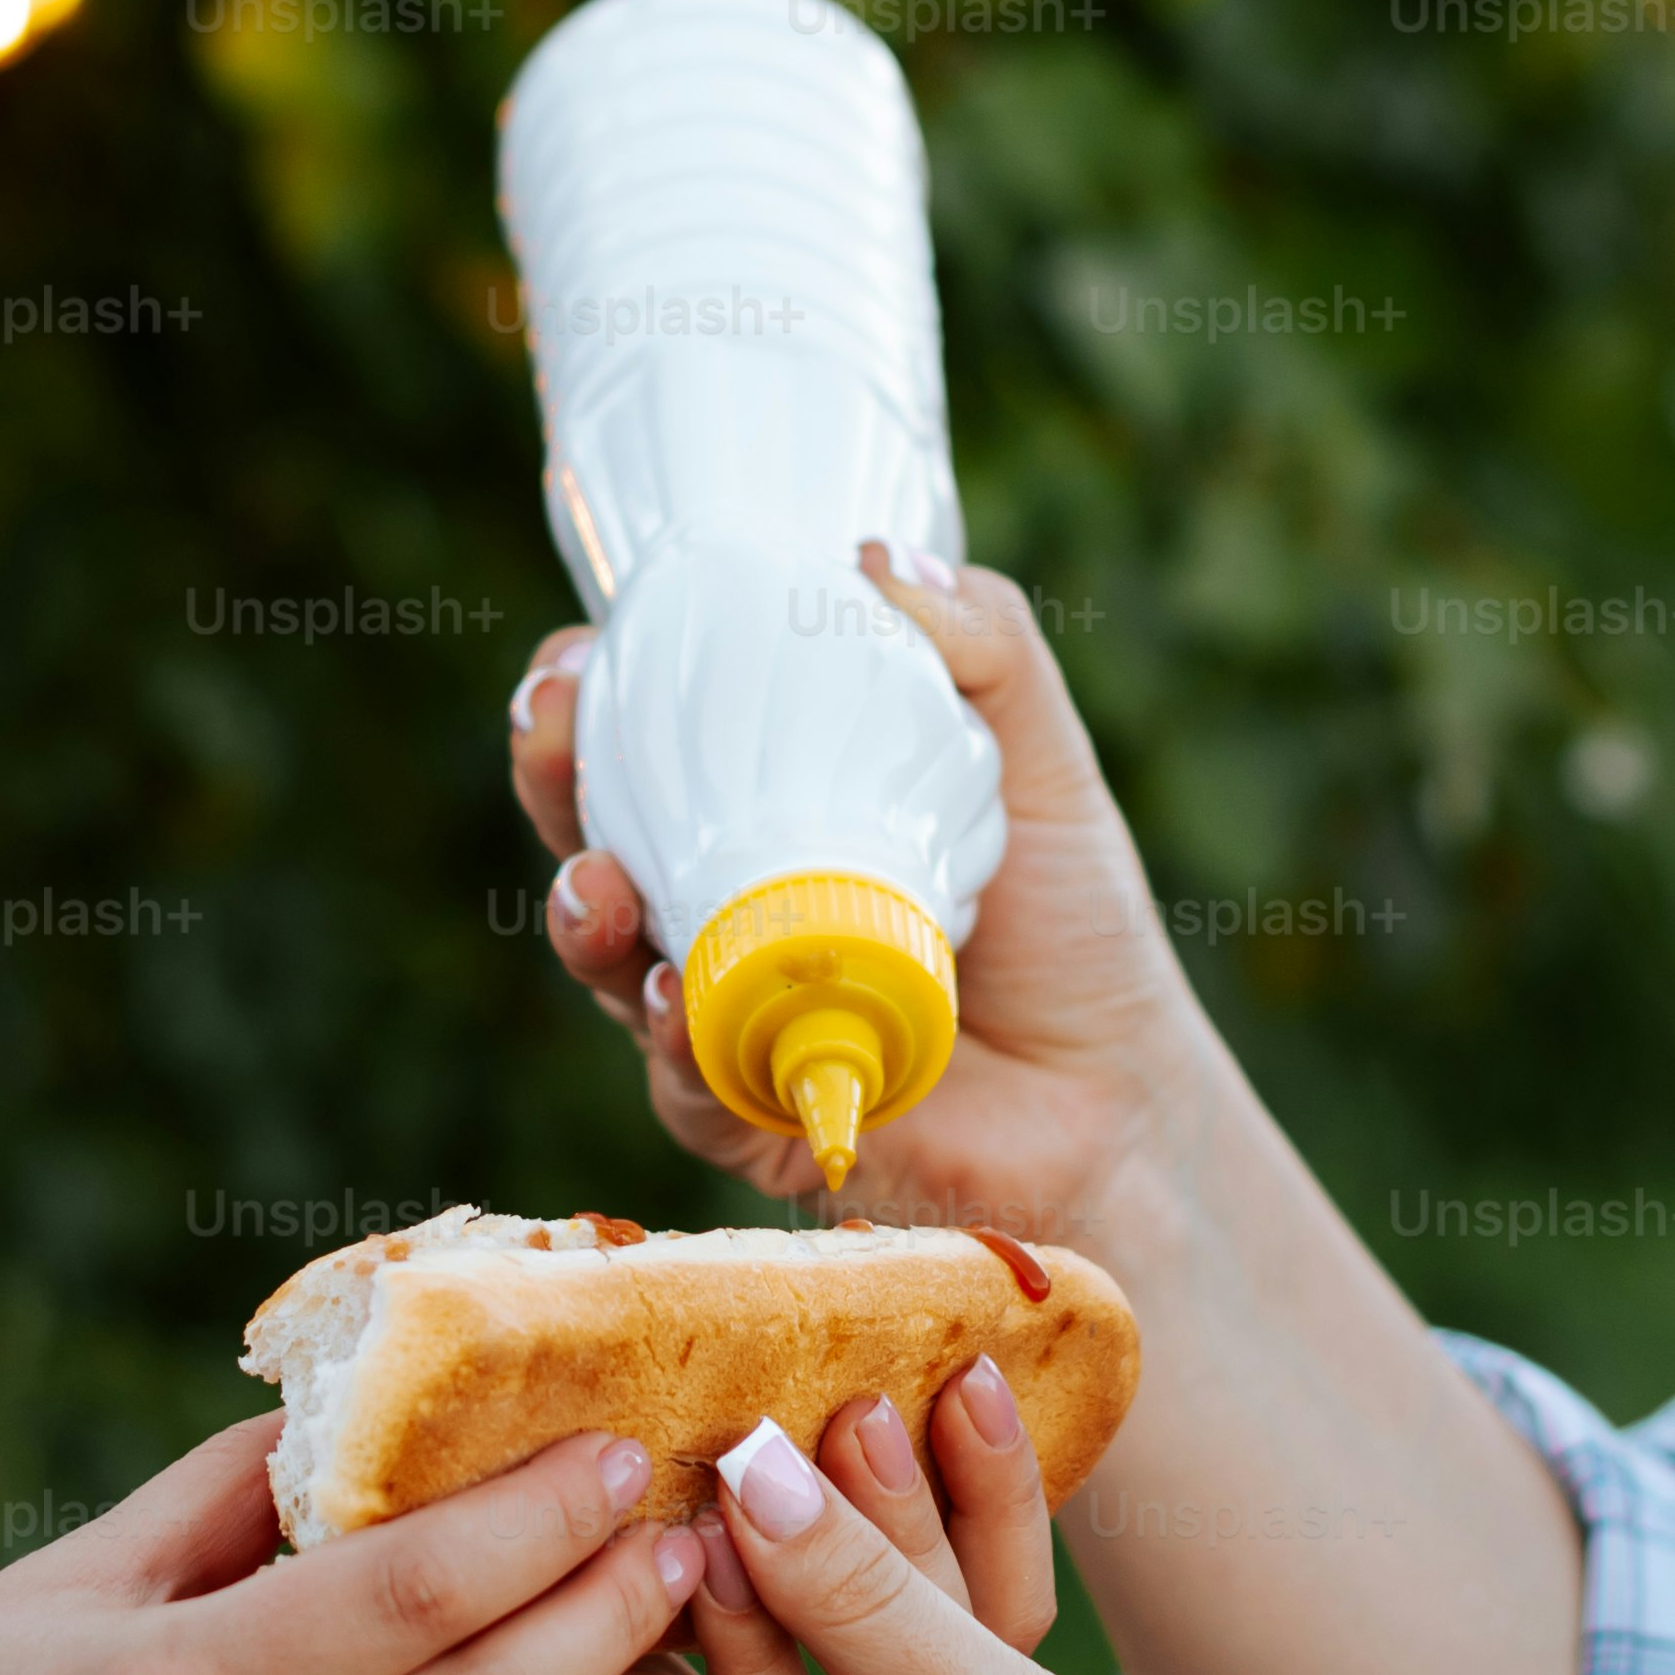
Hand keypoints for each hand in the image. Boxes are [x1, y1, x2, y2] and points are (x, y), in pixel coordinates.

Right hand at [509, 545, 1211, 1243]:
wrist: (1125, 1091)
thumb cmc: (1072, 922)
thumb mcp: (1038, 757)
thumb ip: (985, 645)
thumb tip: (875, 557)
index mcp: (768, 813)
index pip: (642, 744)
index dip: (584, 696)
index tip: (575, 653)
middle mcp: (726, 910)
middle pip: (596, 836)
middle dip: (549, 783)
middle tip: (551, 734)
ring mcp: (729, 1016)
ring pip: (616, 964)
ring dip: (586, 917)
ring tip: (601, 880)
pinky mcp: (757, 1117)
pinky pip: (687, 1084)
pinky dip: (673, 1040)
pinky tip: (678, 994)